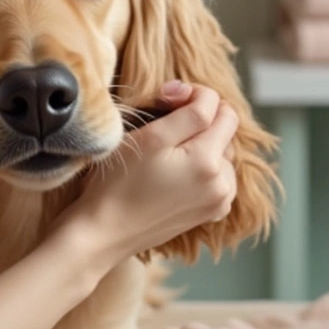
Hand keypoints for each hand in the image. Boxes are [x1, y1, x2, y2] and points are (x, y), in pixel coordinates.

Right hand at [56, 80, 238, 270]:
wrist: (103, 233)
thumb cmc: (118, 183)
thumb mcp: (152, 137)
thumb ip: (188, 111)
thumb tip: (207, 97)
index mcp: (209, 161)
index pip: (223, 109)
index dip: (196, 96)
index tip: (167, 101)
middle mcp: (223, 184)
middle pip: (225, 131)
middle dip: (199, 121)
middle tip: (162, 127)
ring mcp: (218, 201)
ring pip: (222, 153)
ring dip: (202, 144)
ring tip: (167, 154)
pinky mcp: (209, 212)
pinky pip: (217, 176)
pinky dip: (202, 167)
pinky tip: (176, 172)